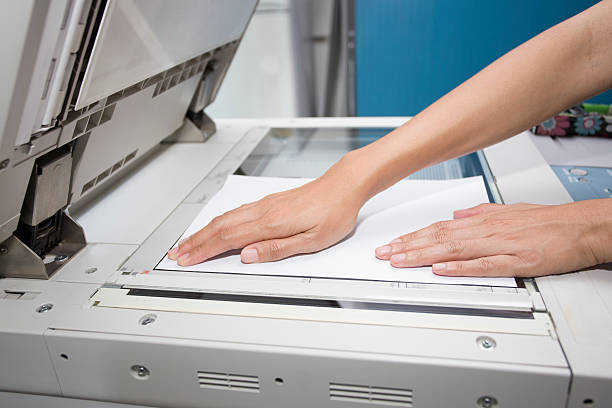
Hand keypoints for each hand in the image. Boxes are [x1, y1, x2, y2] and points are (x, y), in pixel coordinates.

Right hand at [167, 156, 367, 265]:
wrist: (344, 185)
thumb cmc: (334, 213)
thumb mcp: (312, 241)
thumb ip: (278, 249)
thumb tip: (248, 256)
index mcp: (271, 224)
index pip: (228, 240)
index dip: (204, 251)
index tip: (186, 260)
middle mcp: (263, 211)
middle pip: (220, 227)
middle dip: (196, 242)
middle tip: (177, 253)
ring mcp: (265, 205)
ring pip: (226, 218)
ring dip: (204, 231)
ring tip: (190, 242)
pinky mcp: (270, 201)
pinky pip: (237, 212)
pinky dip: (219, 221)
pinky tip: (216, 225)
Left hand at [374, 199, 611, 276]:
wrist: (580, 226)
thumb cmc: (546, 221)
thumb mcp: (508, 211)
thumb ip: (480, 214)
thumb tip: (456, 216)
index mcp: (481, 221)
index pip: (437, 228)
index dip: (411, 236)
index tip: (391, 243)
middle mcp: (485, 231)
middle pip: (438, 238)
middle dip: (407, 246)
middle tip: (383, 254)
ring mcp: (499, 245)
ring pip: (453, 250)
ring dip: (423, 255)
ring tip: (400, 260)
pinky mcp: (515, 261)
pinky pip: (483, 265)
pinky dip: (460, 267)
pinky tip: (441, 270)